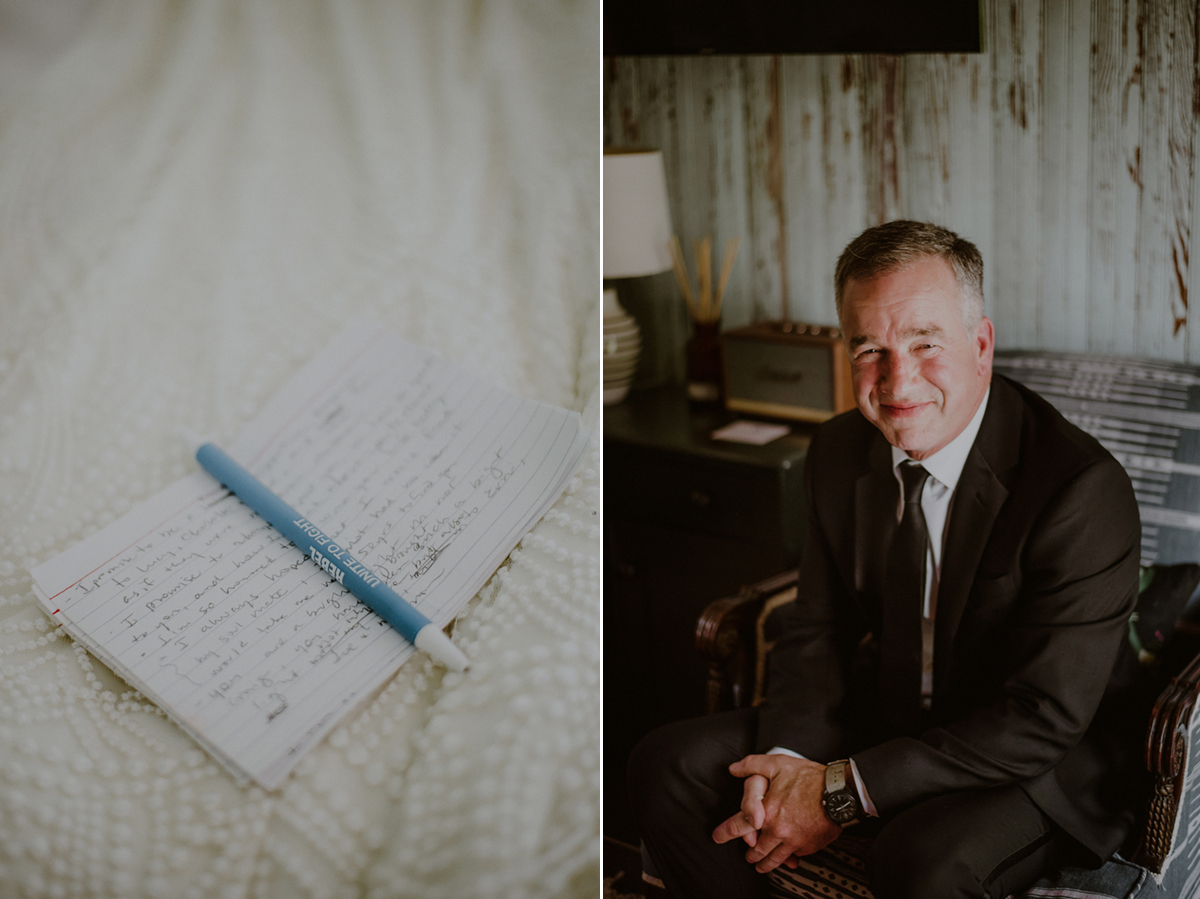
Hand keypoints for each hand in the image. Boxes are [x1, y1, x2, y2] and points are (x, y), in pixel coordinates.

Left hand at [712, 754, 841, 872]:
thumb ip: (752, 765)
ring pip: (775, 859)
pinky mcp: (809, 846)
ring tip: (762, 866)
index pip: (739, 826)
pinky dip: (789, 858)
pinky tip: (789, 858)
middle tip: (748, 857)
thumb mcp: (777, 764)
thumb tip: (734, 768)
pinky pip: (794, 856)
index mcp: (766, 812)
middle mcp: (778, 831)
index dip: (725, 832)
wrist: (840, 793)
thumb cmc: (809, 777)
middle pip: (757, 850)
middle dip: (751, 855)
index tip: (717, 837)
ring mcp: (794, 841)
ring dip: (766, 864)